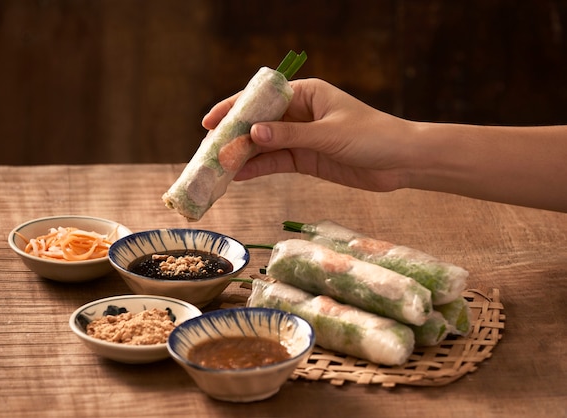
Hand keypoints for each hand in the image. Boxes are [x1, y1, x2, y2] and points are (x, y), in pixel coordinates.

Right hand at [204, 78, 412, 191]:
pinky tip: (238, 176)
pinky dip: (258, 169)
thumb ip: (290, 135)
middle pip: (258, 124)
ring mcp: (300, 137)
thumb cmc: (372, 136)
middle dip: (233, 137)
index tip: (209, 123)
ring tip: (216, 169)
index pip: (261, 100)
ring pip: (263, 145)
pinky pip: (275, 162)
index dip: (233, 110)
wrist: (402, 162)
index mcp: (306, 94)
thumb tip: (252, 133)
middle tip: (208, 152)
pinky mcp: (305, 159)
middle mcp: (299, 114)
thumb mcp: (328, 134)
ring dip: (242, 156)